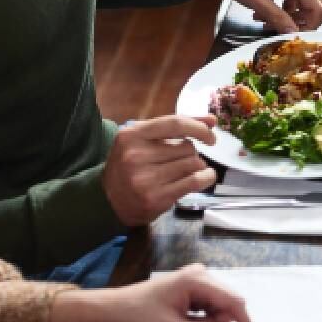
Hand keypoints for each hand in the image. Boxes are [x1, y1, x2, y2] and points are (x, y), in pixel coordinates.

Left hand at [102, 264, 256, 321]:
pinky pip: (210, 305)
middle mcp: (201, 273)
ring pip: (220, 306)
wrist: (113, 311)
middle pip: (228, 302)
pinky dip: (205, 320)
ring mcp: (196, 279)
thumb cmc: (139, 319)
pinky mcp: (192, 287)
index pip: (233, 302)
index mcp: (197, 279)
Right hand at [103, 115, 217, 226]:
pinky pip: (194, 181)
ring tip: (185, 170)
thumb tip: (212, 120)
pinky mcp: (156, 198)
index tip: (210, 133)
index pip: (175, 124)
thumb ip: (176, 127)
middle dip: (192, 152)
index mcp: (131, 135)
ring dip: (197, 166)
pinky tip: (204, 176)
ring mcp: (145, 179)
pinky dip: (206, 177)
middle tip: (181, 159)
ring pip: (193, 163)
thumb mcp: (144, 139)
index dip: (198, 127)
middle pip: (187, 147)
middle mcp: (135, 155)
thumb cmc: (131, 165)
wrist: (109, 200)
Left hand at [220, 0, 321, 32]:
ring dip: (294, 17)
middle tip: (285, 30)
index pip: (319, 9)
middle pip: (321, 6)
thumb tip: (292, 33)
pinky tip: (269, 13)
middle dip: (306, 22)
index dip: (311, 26)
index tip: (294, 34)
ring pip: (310, 3)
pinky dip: (289, 9)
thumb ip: (276, 17)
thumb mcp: (256, 0)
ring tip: (269, 22)